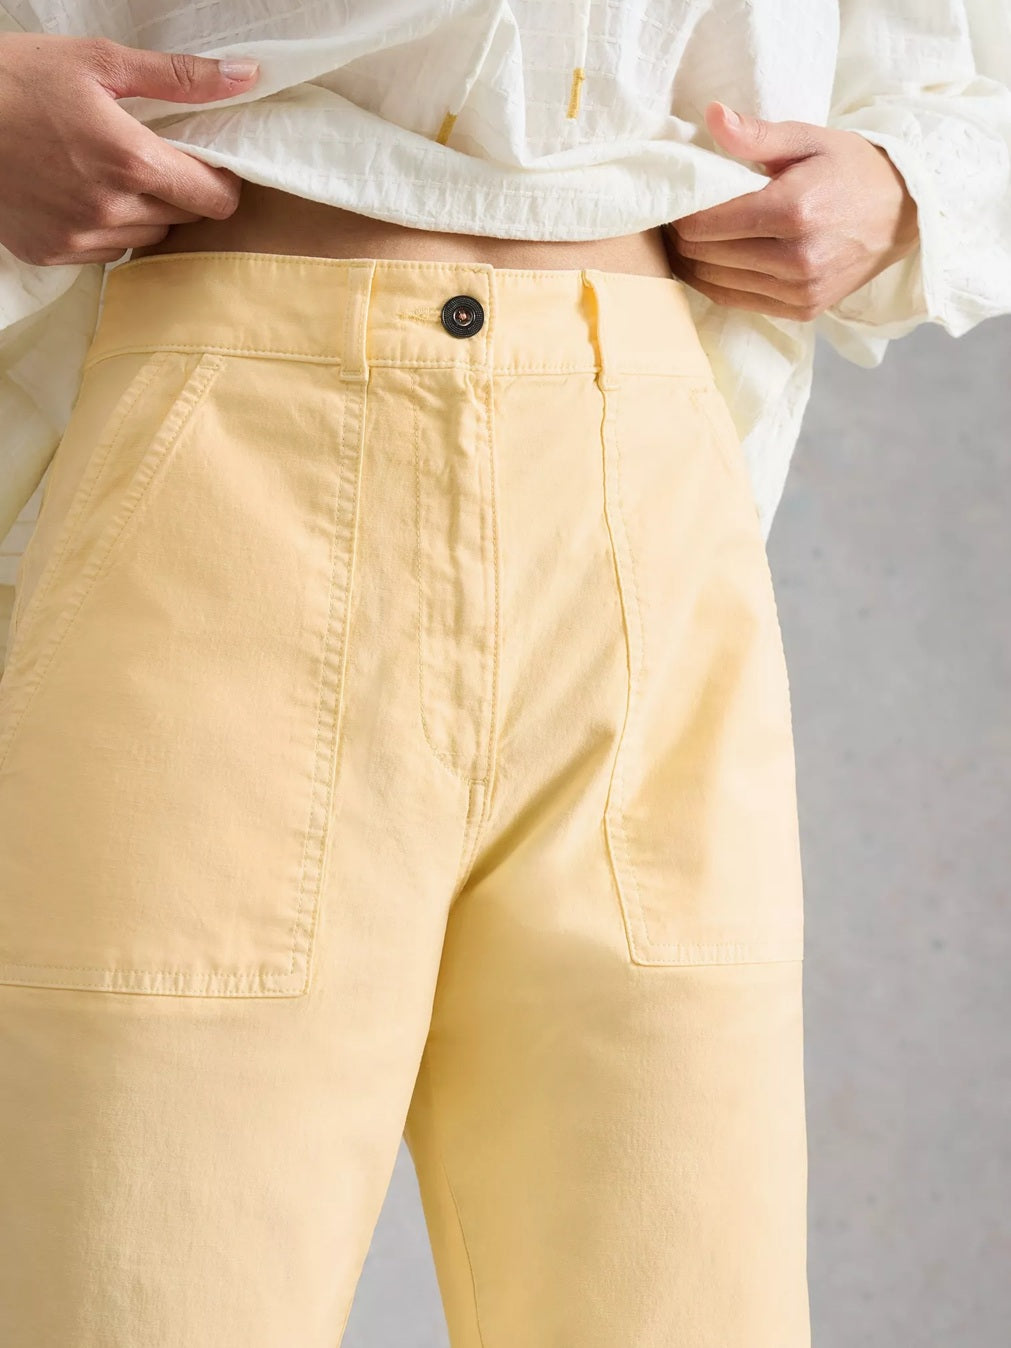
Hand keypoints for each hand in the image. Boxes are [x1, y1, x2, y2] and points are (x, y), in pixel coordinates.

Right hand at [0, 32, 259, 265]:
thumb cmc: (16, 78)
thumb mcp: (98, 62)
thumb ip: (179, 77)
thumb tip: (245, 77)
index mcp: (130, 162)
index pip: (216, 200)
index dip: (221, 180)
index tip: (208, 160)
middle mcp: (111, 210)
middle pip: (184, 218)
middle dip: (178, 188)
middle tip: (147, 153)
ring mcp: (81, 239)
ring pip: (147, 236)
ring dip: (143, 210)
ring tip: (107, 171)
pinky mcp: (53, 254)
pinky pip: (107, 251)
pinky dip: (107, 227)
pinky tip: (79, 193)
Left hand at [664, 100, 920, 320]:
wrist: (904, 213)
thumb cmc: (851, 169)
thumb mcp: (808, 139)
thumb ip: (756, 133)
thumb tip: (712, 116)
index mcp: (794, 210)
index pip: (705, 223)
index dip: (682, 212)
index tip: (681, 199)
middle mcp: (797, 258)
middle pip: (705, 255)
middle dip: (685, 237)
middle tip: (682, 219)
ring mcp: (801, 290)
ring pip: (716, 283)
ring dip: (696, 263)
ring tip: (695, 240)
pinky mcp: (802, 310)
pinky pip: (737, 302)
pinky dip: (719, 283)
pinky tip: (716, 263)